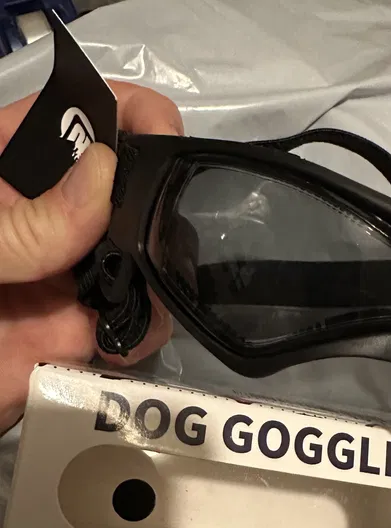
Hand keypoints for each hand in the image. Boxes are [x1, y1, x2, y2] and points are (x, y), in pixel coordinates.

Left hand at [0, 81, 183, 433]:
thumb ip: (18, 223)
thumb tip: (106, 172)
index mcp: (9, 171)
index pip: (79, 117)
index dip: (129, 112)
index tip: (167, 138)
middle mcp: (53, 217)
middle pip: (130, 187)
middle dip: (161, 201)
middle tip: (165, 231)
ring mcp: (74, 274)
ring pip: (147, 255)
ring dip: (161, 271)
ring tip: (147, 294)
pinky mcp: (84, 331)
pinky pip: (136, 323)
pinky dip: (144, 332)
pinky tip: (122, 343)